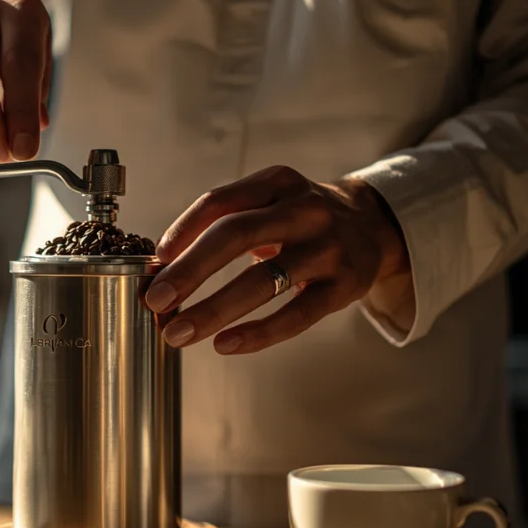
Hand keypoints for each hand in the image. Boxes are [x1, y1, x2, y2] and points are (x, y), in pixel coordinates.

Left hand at [146, 166, 410, 354]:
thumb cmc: (301, 218)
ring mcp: (326, 248)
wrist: (373, 225)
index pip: (219, 201)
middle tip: (155, 300)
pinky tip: (224, 345)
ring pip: (262, 280)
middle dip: (190, 270)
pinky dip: (257, 333)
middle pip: (235, 235)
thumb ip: (223, 223)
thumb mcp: (270, 201)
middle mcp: (303, 209)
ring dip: (213, 310)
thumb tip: (163, 268)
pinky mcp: (343, 285)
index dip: (182, 230)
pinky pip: (295, 315)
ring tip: (178, 333)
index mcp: (276, 182)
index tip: (155, 262)